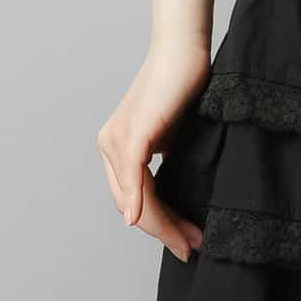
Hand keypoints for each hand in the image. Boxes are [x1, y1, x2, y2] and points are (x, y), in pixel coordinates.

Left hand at [96, 34, 211, 259]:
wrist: (183, 51)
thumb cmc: (184, 89)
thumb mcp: (174, 140)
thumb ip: (168, 169)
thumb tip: (178, 202)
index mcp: (117, 150)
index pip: (136, 201)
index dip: (160, 228)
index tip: (186, 243)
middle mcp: (110, 146)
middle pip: (134, 205)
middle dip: (164, 231)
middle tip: (191, 248)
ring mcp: (117, 139)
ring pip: (136, 197)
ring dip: (161, 224)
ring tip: (188, 240)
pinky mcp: (132, 131)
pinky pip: (133, 176)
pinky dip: (138, 201)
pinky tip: (142, 222)